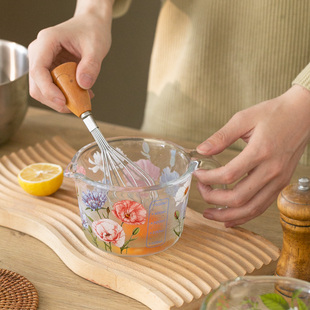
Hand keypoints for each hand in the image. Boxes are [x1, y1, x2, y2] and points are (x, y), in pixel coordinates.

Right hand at [28, 0, 113, 111]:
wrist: (91, 26)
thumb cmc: (91, 31)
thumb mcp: (96, 47)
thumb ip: (90, 66)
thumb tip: (83, 84)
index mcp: (47, 42)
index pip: (38, 71)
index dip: (48, 90)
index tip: (63, 102)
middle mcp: (40, 52)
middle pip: (37, 85)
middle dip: (56, 100)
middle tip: (77, 106)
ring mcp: (44, 62)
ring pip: (43, 90)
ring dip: (62, 99)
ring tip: (83, 98)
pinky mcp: (51, 70)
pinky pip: (53, 88)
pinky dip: (67, 95)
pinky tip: (82, 93)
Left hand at [195, 85, 309, 226]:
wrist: (303, 114)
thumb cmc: (273, 114)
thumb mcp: (243, 118)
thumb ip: (221, 137)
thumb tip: (201, 150)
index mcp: (260, 152)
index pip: (228, 175)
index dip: (208, 178)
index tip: (197, 174)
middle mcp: (272, 170)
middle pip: (238, 197)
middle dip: (214, 199)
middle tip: (201, 191)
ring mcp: (279, 180)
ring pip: (251, 209)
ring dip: (227, 215)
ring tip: (209, 214)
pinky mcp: (281, 183)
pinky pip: (262, 207)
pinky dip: (244, 216)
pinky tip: (230, 218)